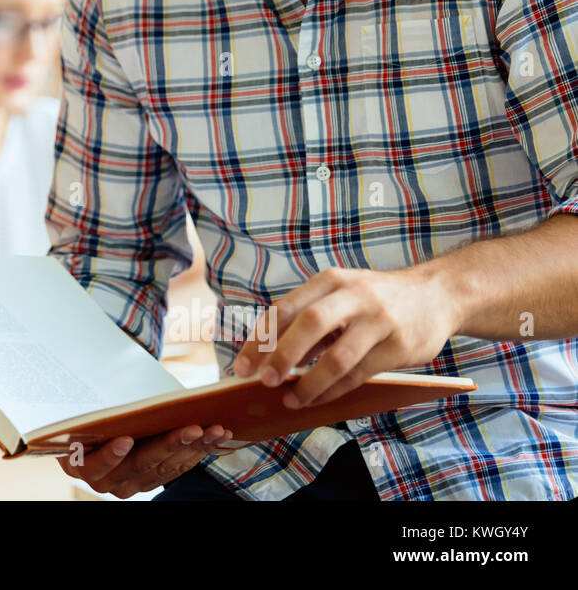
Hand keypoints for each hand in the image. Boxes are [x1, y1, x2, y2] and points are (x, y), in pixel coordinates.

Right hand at [57, 425, 235, 498]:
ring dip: (193, 448)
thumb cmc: (88, 418)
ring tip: (214, 430)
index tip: (125, 439)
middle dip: (169, 446)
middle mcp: (105, 481)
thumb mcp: (86, 414)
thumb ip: (97, 413)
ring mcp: (129, 485)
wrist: (90, 436)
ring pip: (164, 469)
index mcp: (81, 464)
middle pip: (139, 466)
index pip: (96, 464)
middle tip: (193, 429)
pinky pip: (176, 470)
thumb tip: (109, 390)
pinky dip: (197, 452)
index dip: (111, 455)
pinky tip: (214, 437)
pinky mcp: (150, 483)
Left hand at [231, 265, 456, 408]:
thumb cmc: (376, 298)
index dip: (260, 339)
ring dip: (309, 383)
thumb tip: (267, 354)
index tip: (242, 365)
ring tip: (290, 399)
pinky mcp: (399, 346)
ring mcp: (379, 320)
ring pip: (337, 357)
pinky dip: (334, 390)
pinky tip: (318, 399)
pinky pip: (359, 374)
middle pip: (309, 325)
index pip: (284, 308)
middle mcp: (353, 295)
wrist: (437, 294)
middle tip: (264, 381)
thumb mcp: (340, 293)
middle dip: (281, 356)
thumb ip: (308, 318)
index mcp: (330, 280)